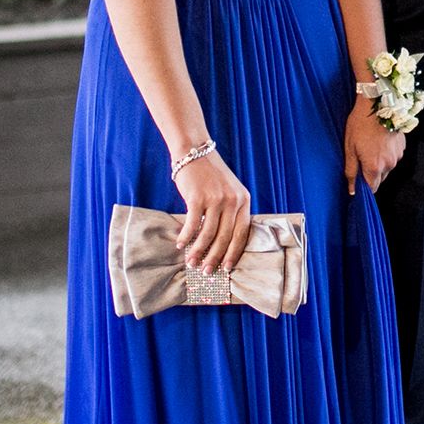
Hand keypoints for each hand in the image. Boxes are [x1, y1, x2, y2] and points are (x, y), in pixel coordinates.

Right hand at [173, 149, 252, 275]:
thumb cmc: (209, 174)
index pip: (242, 233)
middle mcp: (233, 201)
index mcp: (244, 200)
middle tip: (206, 271)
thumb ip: (230, 211)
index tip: (227, 268)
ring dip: (198, 251)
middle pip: (225, 238)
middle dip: (215, 258)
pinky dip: (186, 236)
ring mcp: (216, 199)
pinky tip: (180, 244)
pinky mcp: (198, 198)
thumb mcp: (229, 190)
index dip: (234, 253)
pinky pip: (192, 224)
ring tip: (190, 262)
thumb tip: (222, 242)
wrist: (194, 151)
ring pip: (208, 235)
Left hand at [345, 97, 405, 193]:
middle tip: (361, 159)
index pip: (372, 189)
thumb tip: (352, 190)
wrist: (377, 104)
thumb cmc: (359, 125)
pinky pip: (394, 157)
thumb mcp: (349, 148)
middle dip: (371, 174)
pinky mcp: (402, 147)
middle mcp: (389, 165)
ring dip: (380, 164)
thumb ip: (351, 171)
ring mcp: (397, 156)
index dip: (364, 188)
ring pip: (387, 168)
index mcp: (374, 167)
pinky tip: (379, 142)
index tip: (358, 181)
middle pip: (380, 179)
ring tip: (371, 147)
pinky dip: (387, 154)